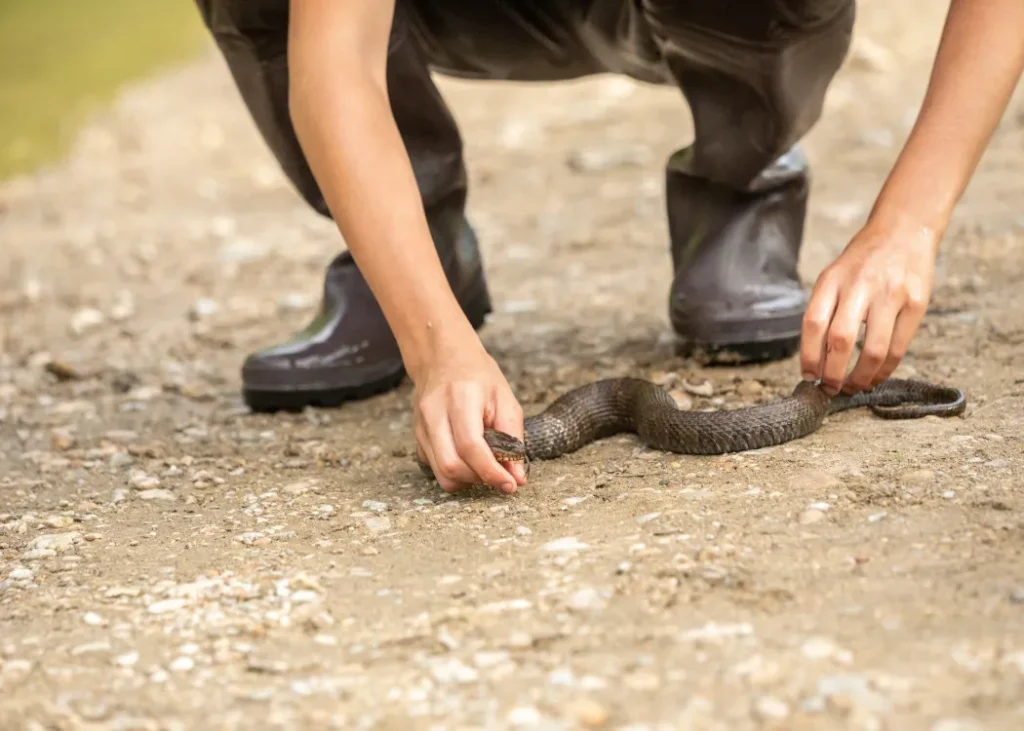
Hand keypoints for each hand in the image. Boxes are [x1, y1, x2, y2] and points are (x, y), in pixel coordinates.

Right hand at [411, 337, 526, 494]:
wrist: (443, 357)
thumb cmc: (478, 376)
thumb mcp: (505, 399)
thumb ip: (513, 439)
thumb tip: (517, 478)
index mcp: (460, 397)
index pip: (471, 446)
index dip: (491, 472)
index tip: (510, 485)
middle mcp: (435, 412)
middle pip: (451, 465)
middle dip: (479, 479)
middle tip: (498, 475)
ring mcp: (421, 425)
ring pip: (440, 472)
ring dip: (467, 479)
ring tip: (484, 467)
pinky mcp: (417, 436)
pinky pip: (434, 466)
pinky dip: (454, 472)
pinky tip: (467, 458)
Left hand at [800, 217, 939, 394]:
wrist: (904, 230)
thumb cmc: (862, 262)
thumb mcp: (834, 276)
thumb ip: (825, 310)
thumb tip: (816, 358)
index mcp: (832, 280)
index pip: (813, 324)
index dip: (808, 356)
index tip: (808, 376)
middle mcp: (859, 286)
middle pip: (840, 340)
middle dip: (832, 373)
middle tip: (830, 388)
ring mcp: (890, 294)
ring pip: (872, 350)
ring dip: (861, 378)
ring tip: (853, 387)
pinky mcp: (916, 303)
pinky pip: (898, 347)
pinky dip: (884, 369)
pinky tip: (875, 376)